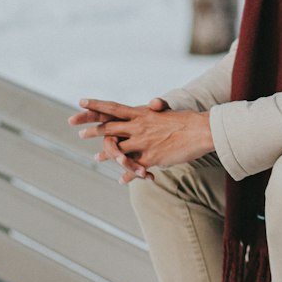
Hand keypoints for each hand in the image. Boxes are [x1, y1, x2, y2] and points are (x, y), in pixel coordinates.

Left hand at [68, 95, 212, 181]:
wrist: (201, 131)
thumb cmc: (187, 119)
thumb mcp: (167, 112)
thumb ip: (157, 109)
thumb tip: (153, 103)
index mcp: (142, 113)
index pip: (113, 107)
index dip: (96, 104)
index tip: (81, 101)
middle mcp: (139, 127)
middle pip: (110, 128)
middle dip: (93, 131)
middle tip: (79, 132)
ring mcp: (144, 143)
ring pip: (118, 151)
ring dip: (106, 155)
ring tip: (96, 158)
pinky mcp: (152, 158)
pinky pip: (134, 168)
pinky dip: (127, 175)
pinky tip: (121, 180)